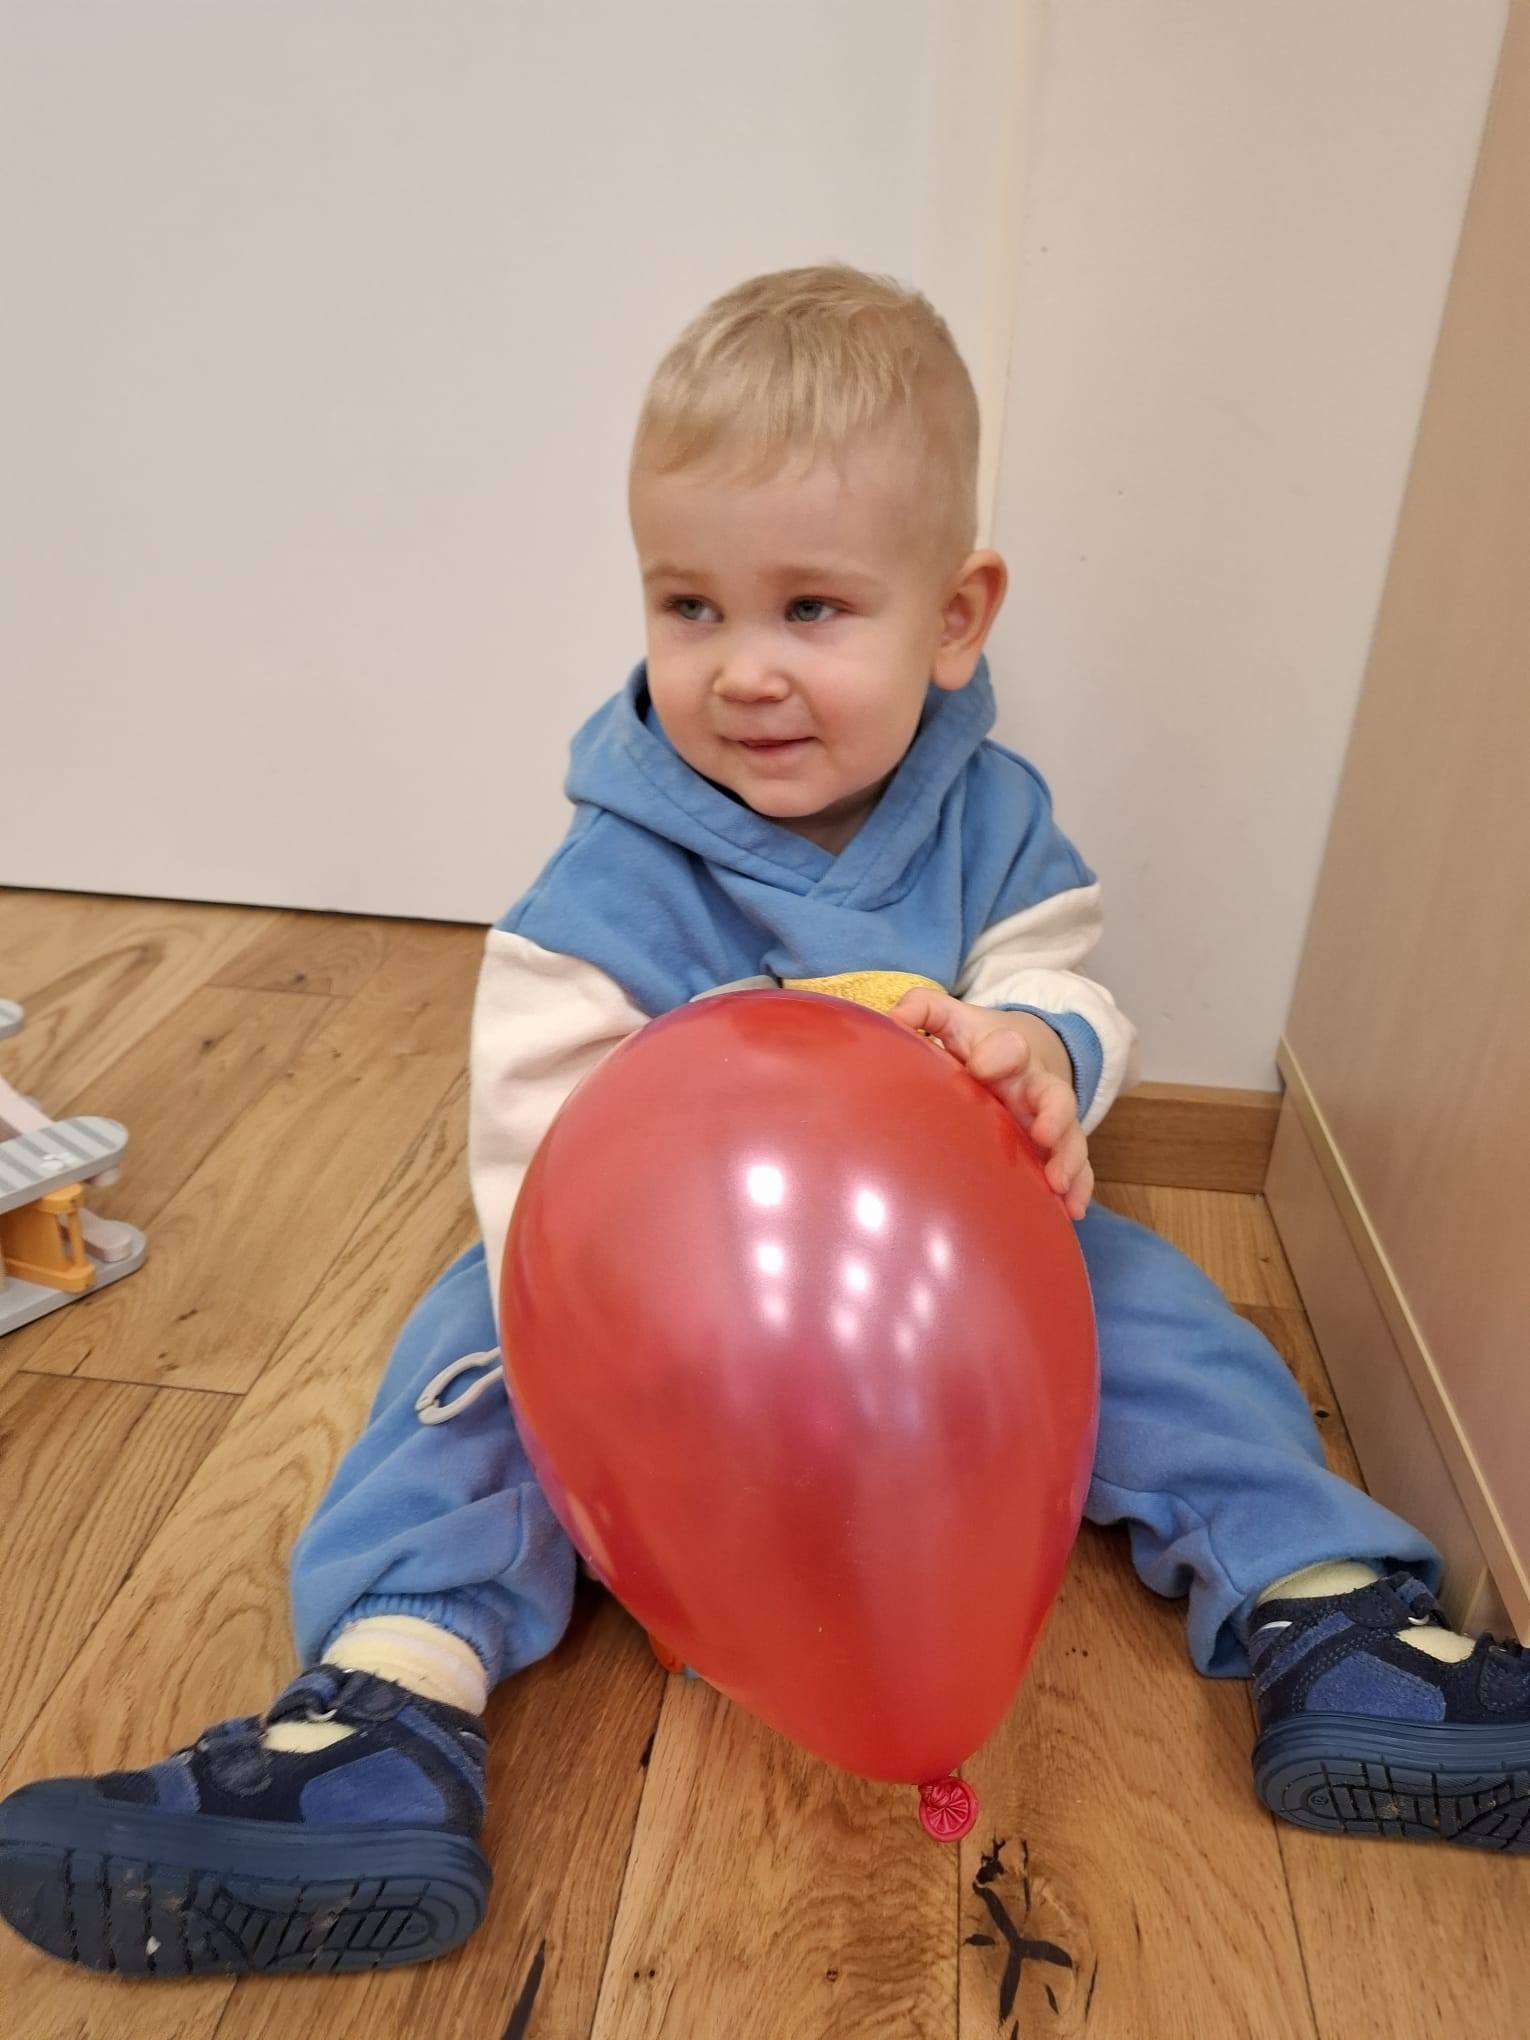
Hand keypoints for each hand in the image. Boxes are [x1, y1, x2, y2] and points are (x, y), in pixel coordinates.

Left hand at [889, 986, 1094, 1219]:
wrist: (1016, 1052)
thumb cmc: (974, 1042)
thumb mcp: (949, 1019)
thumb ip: (921, 1009)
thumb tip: (892, 1019)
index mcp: (1007, 1053)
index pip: (1009, 1047)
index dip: (998, 1055)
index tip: (980, 1067)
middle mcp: (1033, 1086)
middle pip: (1055, 1095)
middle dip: (1054, 1114)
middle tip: (1044, 1133)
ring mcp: (1048, 1118)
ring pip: (1071, 1135)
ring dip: (1068, 1158)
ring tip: (1058, 1184)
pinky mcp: (1055, 1145)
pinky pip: (1077, 1166)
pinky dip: (1078, 1187)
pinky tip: (1072, 1210)